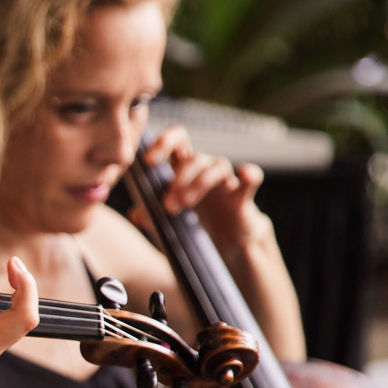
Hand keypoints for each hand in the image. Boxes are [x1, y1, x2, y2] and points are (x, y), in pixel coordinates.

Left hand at [138, 126, 271, 261]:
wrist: (224, 245)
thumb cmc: (191, 227)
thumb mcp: (165, 224)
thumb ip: (150, 217)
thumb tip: (135, 213)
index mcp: (183, 170)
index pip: (177, 142)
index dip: (164, 142)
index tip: (148, 161)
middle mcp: (204, 170)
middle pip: (194, 157)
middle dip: (178, 180)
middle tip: (167, 206)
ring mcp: (225, 181)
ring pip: (217, 165)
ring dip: (199, 183)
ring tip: (185, 205)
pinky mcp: (243, 196)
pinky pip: (252, 177)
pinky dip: (250, 173)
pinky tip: (244, 173)